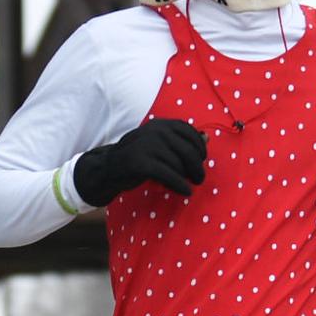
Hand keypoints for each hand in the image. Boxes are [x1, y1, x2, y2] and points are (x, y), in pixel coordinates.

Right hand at [73, 119, 206, 207]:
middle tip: (199, 179)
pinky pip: (170, 175)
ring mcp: (148, 146)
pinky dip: (180, 185)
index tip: (200, 159)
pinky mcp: (142, 163)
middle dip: (197, 167)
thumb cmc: (138, 157)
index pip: (189, 133)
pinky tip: (185, 191)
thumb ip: (180, 141)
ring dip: (186, 178)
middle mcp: (155, 131)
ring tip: (186, 185)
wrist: (108, 169)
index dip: (199, 147)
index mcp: (160, 124)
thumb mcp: (159, 144)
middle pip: (188, 151)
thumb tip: (207, 138)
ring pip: (179, 165)